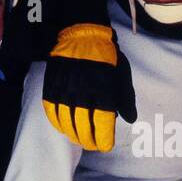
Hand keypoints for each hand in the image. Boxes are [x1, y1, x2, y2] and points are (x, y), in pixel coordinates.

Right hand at [42, 23, 136, 151]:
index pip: (102, 123)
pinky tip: (64, 128)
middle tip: (93, 145)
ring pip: (66, 122)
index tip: (106, 146)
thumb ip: (126, 98)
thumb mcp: (122, 75)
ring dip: (73, 135)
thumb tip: (130, 119)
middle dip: (89, 140)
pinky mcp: (52, 87)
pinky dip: (57, 123)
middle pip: (83, 127)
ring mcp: (65, 90)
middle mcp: (83, 93)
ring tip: (79, 140)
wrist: (82, 34)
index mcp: (103, 91)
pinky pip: (52, 111)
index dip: (104, 138)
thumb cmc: (106, 57)